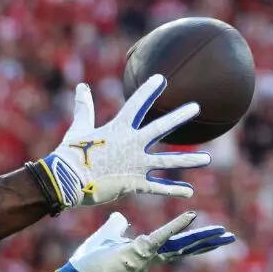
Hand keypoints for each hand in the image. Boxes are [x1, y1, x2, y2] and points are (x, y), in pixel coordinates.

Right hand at [37, 75, 209, 207]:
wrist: (66, 180)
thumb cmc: (70, 154)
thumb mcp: (78, 128)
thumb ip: (84, 108)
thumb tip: (81, 87)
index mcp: (118, 128)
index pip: (137, 104)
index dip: (149, 91)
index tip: (161, 79)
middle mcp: (132, 143)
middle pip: (161, 127)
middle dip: (179, 116)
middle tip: (196, 107)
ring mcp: (136, 164)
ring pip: (168, 160)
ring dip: (188, 160)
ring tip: (206, 159)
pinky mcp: (134, 183)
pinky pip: (158, 187)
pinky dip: (174, 190)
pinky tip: (189, 192)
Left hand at [55, 211, 235, 271]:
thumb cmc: (91, 259)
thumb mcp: (108, 236)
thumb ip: (117, 226)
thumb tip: (120, 217)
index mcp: (146, 252)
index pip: (175, 245)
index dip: (193, 239)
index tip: (211, 235)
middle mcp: (151, 257)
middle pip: (185, 248)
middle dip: (207, 242)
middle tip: (229, 237)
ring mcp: (147, 255)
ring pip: (180, 245)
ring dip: (202, 238)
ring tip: (223, 233)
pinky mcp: (139, 250)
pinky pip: (162, 236)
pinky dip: (176, 225)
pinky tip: (192, 215)